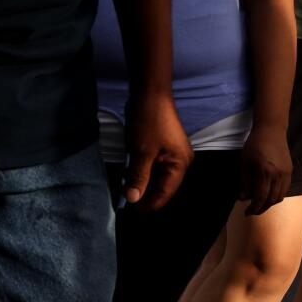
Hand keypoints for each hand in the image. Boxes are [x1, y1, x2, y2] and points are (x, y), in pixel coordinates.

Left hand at [124, 90, 189, 210]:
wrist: (149, 93)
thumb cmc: (149, 122)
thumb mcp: (141, 153)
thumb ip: (138, 178)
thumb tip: (132, 199)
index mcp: (180, 165)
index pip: (165, 194)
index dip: (147, 204)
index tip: (128, 208)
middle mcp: (180, 162)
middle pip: (161, 187)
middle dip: (142, 192)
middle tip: (122, 196)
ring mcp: (171, 155)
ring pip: (155, 177)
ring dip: (139, 181)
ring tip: (122, 184)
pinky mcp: (162, 148)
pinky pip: (152, 166)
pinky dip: (140, 171)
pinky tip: (127, 172)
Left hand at [238, 123, 292, 216]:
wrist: (271, 130)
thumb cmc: (254, 144)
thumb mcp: (244, 162)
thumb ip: (244, 182)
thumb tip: (243, 198)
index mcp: (265, 172)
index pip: (261, 197)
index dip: (254, 207)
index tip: (247, 212)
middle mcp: (279, 175)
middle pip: (272, 200)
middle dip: (262, 208)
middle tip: (253, 210)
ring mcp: (287, 173)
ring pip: (281, 196)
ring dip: (270, 202)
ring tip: (261, 203)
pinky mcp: (290, 171)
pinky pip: (285, 188)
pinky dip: (277, 194)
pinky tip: (269, 193)